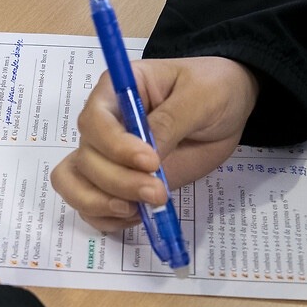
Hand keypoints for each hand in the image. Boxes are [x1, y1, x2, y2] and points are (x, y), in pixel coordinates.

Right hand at [51, 56, 258, 232]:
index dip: (115, 145)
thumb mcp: (202, 95)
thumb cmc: (215, 88)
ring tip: (141, 210)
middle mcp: (106, 124)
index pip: (94, 120)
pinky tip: (137, 216)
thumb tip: (148, 155)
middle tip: (157, 192)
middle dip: (118, 181)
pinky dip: (107, 218)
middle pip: (86, 157)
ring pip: (77, 183)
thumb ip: (172, 121)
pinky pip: (92, 205)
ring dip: (103, 203)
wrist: (229, 109)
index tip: (150, 161)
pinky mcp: (122, 182)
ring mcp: (110, 156)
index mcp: (119, 91)